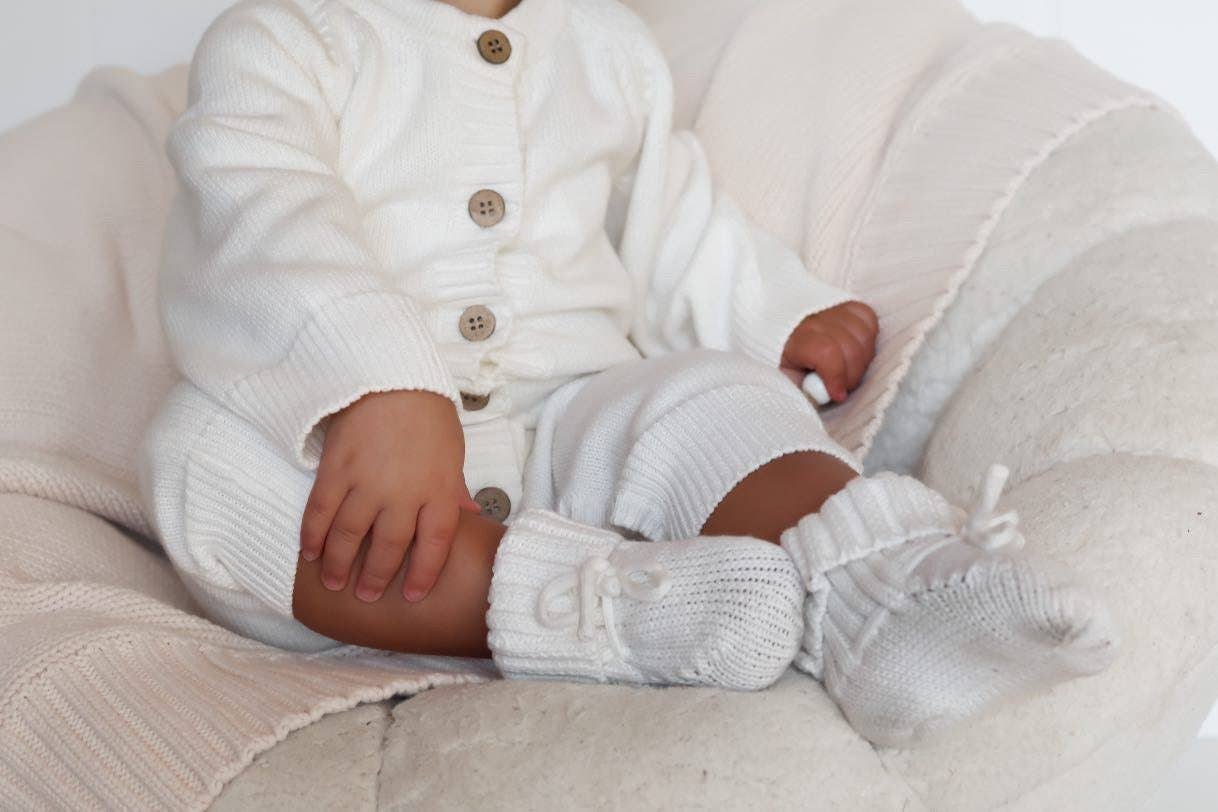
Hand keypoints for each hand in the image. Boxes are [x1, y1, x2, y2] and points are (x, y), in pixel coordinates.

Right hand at [299, 389, 480, 603]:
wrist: (393, 376)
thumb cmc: (428, 415)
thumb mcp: (452, 453)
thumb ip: (455, 489)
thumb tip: (471, 515)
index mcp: (439, 489)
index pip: (434, 546)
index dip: (424, 574)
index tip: (413, 596)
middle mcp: (403, 493)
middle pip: (389, 548)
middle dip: (376, 577)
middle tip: (366, 596)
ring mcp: (367, 482)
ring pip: (349, 535)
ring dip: (339, 563)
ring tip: (333, 582)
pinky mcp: (336, 468)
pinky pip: (320, 510)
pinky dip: (312, 535)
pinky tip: (309, 552)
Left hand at [780, 301, 878, 402]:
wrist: (774, 339)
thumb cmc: (782, 366)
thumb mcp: (784, 382)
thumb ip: (801, 388)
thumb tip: (822, 394)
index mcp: (793, 338)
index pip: (826, 352)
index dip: (837, 376)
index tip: (837, 395)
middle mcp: (812, 317)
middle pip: (850, 347)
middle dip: (850, 376)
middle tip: (840, 387)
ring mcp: (829, 308)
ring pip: (863, 334)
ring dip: (861, 360)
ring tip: (847, 370)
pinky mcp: (844, 304)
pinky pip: (867, 318)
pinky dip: (867, 338)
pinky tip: (854, 350)